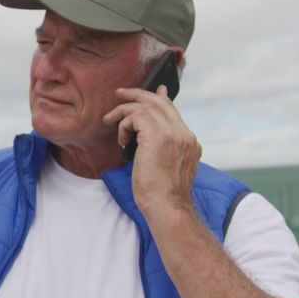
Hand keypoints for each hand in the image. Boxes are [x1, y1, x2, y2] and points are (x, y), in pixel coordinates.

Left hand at [102, 84, 201, 219]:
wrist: (168, 207)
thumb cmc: (163, 195)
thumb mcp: (167, 168)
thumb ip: (164, 150)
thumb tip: (146, 140)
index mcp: (189, 141)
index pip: (173, 111)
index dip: (162, 99)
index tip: (156, 90)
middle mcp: (184, 134)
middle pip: (160, 102)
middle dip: (139, 94)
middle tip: (121, 93)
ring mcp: (173, 134)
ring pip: (145, 107)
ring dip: (124, 111)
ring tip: (110, 119)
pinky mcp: (157, 136)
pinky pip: (136, 117)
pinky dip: (124, 125)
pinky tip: (121, 139)